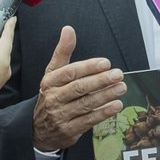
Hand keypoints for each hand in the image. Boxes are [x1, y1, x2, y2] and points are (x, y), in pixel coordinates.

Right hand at [32, 26, 124, 151]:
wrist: (38, 128)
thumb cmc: (51, 95)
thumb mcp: (53, 73)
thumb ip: (63, 51)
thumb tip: (68, 29)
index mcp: (50, 82)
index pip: (70, 72)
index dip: (88, 67)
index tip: (106, 63)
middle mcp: (53, 98)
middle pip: (80, 88)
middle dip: (101, 80)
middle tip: (118, 74)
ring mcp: (60, 116)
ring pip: (86, 104)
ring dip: (106, 95)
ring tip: (121, 87)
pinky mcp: (69, 130)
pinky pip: (89, 120)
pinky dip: (104, 113)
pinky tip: (116, 105)